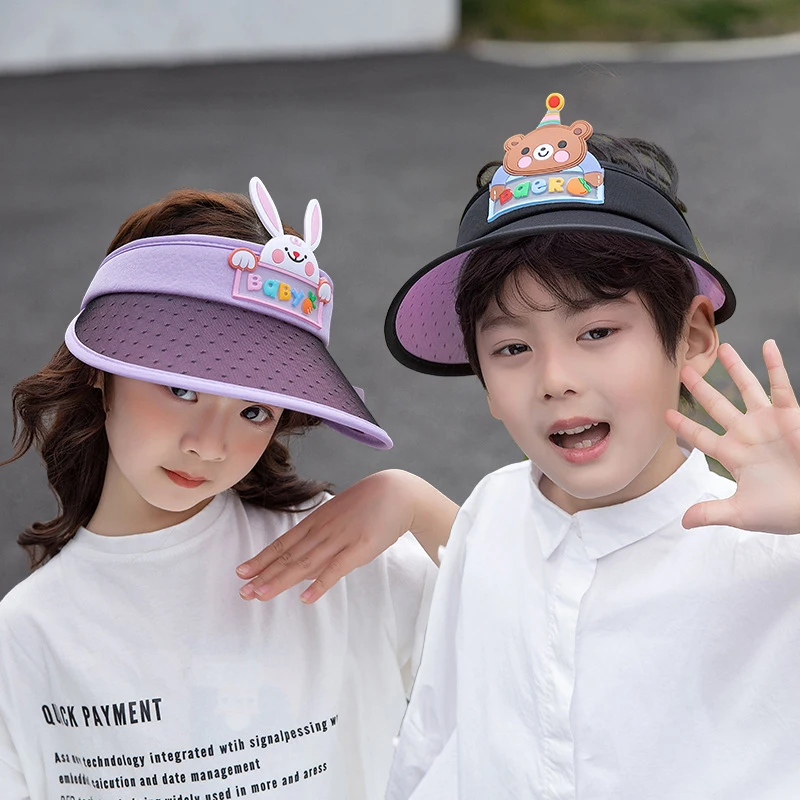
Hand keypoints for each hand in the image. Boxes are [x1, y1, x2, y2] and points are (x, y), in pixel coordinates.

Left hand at [236, 470, 455, 602]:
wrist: (399, 492)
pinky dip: (320, 584)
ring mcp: (340, 539)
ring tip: (260, 595)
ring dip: (280, 580)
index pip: (283, 543)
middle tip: (242, 591)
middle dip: (263, 574)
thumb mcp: (338, 514)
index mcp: (317, 520)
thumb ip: (321, 534)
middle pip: (288, 555)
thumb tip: (304, 556)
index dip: (262, 558)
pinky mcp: (359, 549)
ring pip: (305, 563)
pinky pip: (336, 569)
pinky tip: (305, 598)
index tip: (241, 572)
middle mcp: (323, 530)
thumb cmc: (369, 503)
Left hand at [665, 340, 799, 532]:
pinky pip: (781, 386)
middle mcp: (747, 434)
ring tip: (721, 348)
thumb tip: (682, 521)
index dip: (683, 425)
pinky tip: (767, 345)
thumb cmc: (784, 511)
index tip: (665, 414)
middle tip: (683, 370)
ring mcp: (768, 423)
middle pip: (717, 406)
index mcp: (733, 455)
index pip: (700, 436)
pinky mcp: (791, 416)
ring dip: (735, 369)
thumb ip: (711, 512)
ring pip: (747, 389)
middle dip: (701, 389)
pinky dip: (775, 365)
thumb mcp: (742, 513)